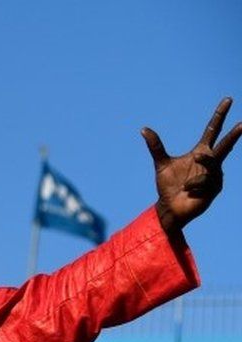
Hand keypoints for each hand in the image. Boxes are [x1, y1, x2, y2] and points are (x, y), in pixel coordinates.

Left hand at [144, 97, 241, 232]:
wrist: (170, 206)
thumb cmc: (168, 186)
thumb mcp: (162, 164)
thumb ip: (155, 146)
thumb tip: (143, 129)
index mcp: (201, 151)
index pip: (213, 130)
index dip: (220, 115)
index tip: (227, 100)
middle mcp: (211, 161)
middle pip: (225, 144)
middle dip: (234, 135)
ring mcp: (216, 174)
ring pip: (209, 166)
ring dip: (193, 177)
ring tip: (185, 185)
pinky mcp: (216, 188)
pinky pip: (204, 182)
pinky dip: (192, 186)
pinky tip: (189, 192)